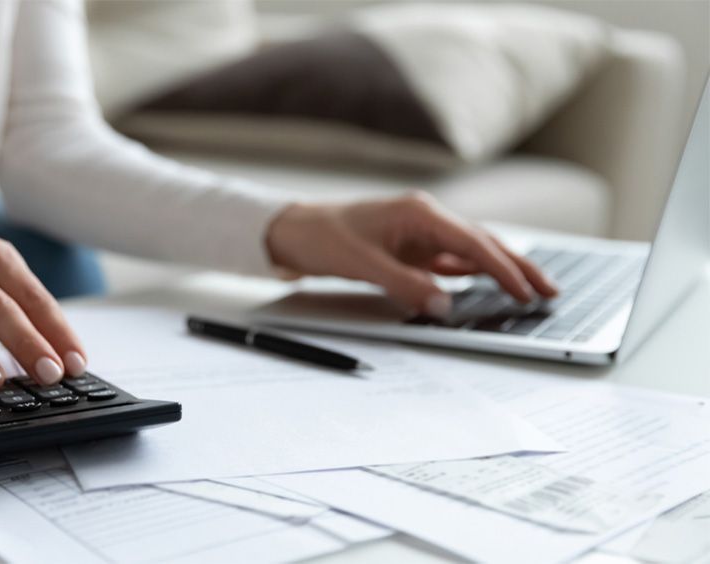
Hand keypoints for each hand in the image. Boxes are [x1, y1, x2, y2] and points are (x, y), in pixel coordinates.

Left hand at [265, 192, 557, 316]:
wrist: (292, 229)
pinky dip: (473, 273)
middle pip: (482, 244)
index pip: (473, 243)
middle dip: (518, 267)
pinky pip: (450, 261)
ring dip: (500, 270)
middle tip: (551, 292)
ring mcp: (420, 234)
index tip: (527, 292)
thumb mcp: (363, 264)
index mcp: (420, 213)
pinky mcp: (411, 248)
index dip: (504, 269)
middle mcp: (426, 219)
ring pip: (470, 252)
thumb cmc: (322, 237)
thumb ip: (405, 285)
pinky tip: (490, 284)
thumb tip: (443, 306)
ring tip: (532, 290)